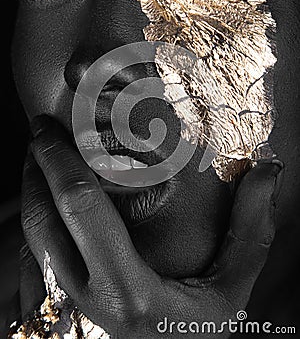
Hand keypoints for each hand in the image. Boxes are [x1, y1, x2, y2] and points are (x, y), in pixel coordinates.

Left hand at [21, 115, 282, 337]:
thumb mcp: (232, 290)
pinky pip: (33, 257)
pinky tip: (47, 203)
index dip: (58, 161)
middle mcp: (85, 298)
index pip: (80, 208)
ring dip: (30, 191)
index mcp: (126, 289)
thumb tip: (266, 171)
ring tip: (39, 159)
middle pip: (41, 218)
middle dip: (35, 167)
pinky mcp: (60, 310)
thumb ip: (250, 231)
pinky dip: (35, 220)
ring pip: (31, 238)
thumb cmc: (197, 336)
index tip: (49, 128)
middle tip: (41, 132)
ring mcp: (66, 308)